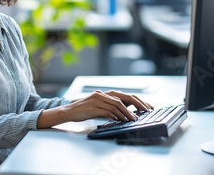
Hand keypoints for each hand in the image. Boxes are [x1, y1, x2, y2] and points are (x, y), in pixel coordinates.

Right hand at [37, 90, 152, 128]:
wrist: (69, 111)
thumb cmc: (83, 110)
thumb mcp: (96, 105)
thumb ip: (107, 106)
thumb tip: (121, 112)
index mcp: (103, 93)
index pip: (123, 96)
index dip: (135, 101)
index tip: (145, 107)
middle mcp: (101, 95)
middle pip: (122, 99)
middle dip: (134, 106)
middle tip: (142, 113)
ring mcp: (97, 100)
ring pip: (116, 106)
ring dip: (126, 113)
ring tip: (132, 119)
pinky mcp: (93, 108)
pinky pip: (108, 112)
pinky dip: (115, 116)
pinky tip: (120, 120)